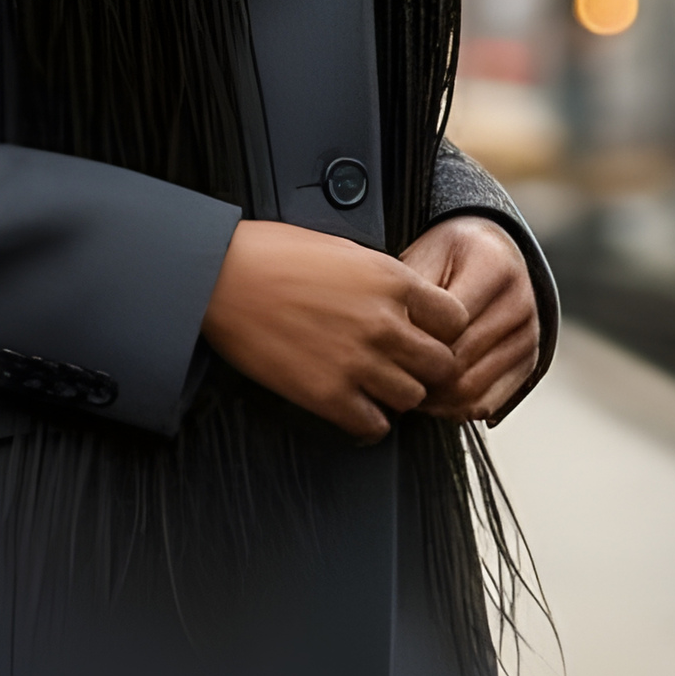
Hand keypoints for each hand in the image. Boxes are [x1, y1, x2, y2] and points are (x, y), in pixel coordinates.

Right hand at [200, 219, 469, 441]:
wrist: (219, 277)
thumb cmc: (270, 254)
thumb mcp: (341, 248)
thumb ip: (381, 278)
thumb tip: (403, 303)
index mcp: (389, 278)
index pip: (455, 318)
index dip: (444, 329)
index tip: (429, 333)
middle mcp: (382, 322)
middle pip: (442, 365)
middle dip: (427, 366)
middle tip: (406, 364)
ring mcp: (357, 362)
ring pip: (413, 399)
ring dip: (397, 393)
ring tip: (374, 383)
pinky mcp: (328, 395)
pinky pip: (375, 427)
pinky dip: (369, 421)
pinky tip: (353, 405)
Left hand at [399, 215, 539, 421]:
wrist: (492, 254)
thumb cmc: (452, 254)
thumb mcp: (427, 253)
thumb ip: (412, 288)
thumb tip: (388, 330)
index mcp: (494, 267)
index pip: (449, 322)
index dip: (413, 337)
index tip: (386, 342)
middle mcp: (518, 303)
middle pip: (460, 360)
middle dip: (420, 371)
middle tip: (387, 372)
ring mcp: (527, 337)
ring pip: (472, 389)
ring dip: (434, 396)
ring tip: (405, 384)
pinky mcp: (528, 364)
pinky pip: (487, 403)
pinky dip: (455, 408)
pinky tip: (432, 394)